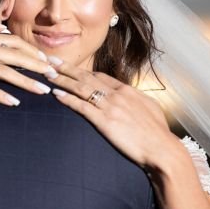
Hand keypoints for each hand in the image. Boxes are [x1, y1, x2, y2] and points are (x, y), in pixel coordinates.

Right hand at [0, 20, 57, 105]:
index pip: (16, 43)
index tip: (49, 60)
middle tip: (56, 76)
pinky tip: (14, 103)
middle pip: (18, 57)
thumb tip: (1, 28)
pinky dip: (0, 95)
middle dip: (39, 66)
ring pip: (7, 72)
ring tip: (43, 91)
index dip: (34, 52)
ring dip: (27, 82)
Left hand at [49, 58, 188, 170]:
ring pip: (81, 88)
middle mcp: (117, 94)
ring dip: (62, 80)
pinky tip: (56, 94)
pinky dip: (68, 99)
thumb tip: (132, 98)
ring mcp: (110, 106)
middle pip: (87, 76)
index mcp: (128, 90)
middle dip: (67, 68)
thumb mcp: (150, 109)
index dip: (84, 71)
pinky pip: (81, 106)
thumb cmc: (158, 133)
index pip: (101, 76)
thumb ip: (137, 101)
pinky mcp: (104, 121)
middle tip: (51, 60)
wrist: (162, 148)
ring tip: (48, 74)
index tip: (72, 68)